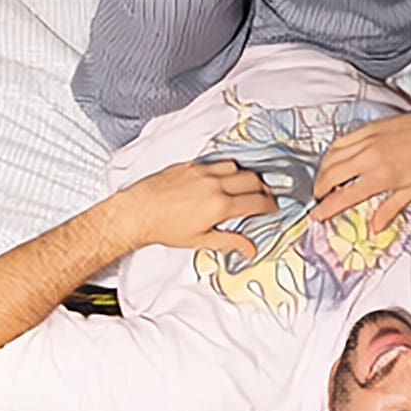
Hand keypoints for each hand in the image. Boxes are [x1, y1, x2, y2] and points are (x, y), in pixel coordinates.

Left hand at [114, 159, 277, 255]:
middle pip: (253, 180)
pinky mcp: (190, 164)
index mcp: (220, 206)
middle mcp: (214, 185)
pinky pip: (217, 161)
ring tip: (245, 186)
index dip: (269, 205)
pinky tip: (224, 176)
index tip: (272, 207)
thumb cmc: (165, 228)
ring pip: (237, 167)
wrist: (138, 212)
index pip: (256, 201)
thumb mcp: (200, 241)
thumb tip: (250, 249)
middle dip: (263, 189)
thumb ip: (229, 242)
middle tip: (264, 196)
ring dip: (245, 176)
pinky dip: (226, 168)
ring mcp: (202, 171)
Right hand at [310, 105, 410, 229]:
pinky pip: (339, 141)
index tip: (316, 215)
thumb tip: (375, 228)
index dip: (326, 208)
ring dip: (322, 172)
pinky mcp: (365, 129)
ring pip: (331, 158)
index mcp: (379, 177)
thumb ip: (389, 210)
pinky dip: (331, 153)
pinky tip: (332, 160)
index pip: (344, 196)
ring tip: (323, 183)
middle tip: (319, 199)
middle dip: (319, 190)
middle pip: (330, 176)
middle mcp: (367, 158)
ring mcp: (365, 141)